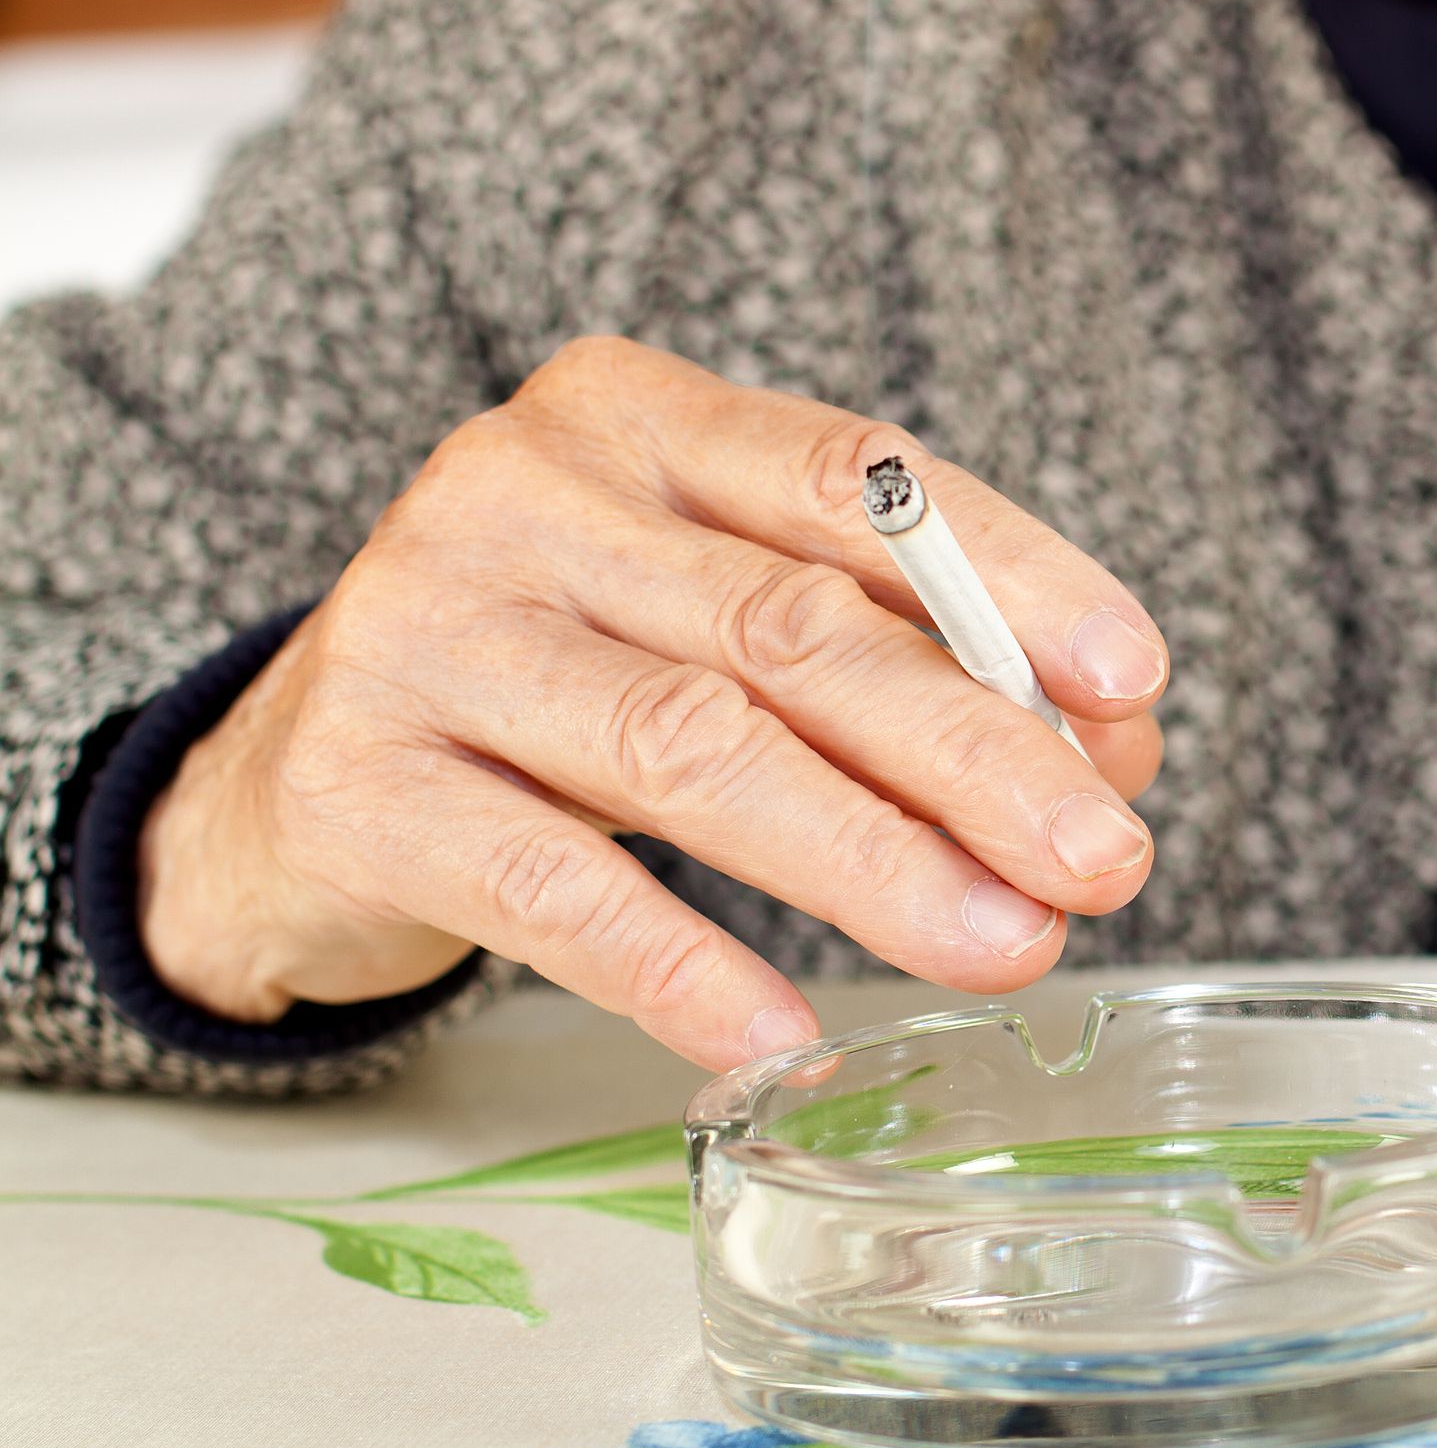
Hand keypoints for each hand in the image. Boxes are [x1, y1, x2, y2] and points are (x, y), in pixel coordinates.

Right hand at [138, 337, 1169, 1069]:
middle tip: (1105, 855)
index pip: (855, 478)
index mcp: (639, 418)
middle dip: (972, 750)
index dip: (1008, 577)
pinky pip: (547, 886)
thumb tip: (1112, 754)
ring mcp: (424, 630)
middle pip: (790, 626)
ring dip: (871, 860)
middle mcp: (523, 493)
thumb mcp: (722, 629)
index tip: (1132, 680)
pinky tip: (781, 1029)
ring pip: (688, 747)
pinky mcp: (354, 783)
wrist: (294, 773)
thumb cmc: (569, 679)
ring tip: (1007, 944)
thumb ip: (901, 662)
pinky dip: (680, 964)